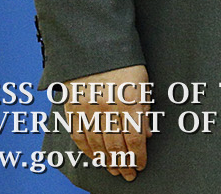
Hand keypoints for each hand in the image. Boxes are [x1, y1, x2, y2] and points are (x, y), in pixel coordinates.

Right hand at [60, 64, 151, 180]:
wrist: (94, 46)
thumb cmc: (124, 64)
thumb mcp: (143, 84)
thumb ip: (144, 110)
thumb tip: (148, 135)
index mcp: (127, 102)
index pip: (133, 140)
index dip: (138, 157)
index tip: (141, 166)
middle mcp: (106, 109)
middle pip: (115, 146)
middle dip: (124, 163)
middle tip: (128, 174)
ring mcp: (87, 110)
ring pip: (96, 145)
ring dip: (106, 160)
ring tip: (115, 169)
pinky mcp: (72, 109)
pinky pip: (78, 136)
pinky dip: (87, 150)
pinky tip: (96, 157)